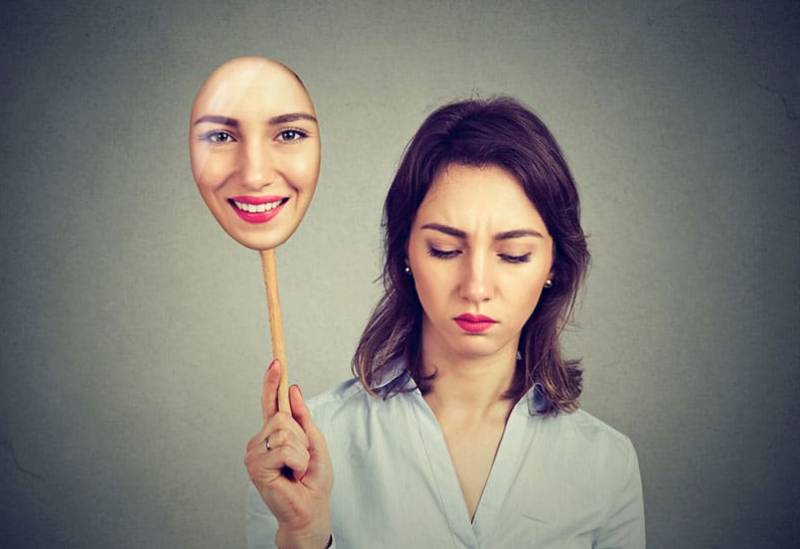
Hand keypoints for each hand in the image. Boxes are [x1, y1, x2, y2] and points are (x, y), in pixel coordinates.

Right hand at [244, 360, 332, 547]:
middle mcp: (260, 440)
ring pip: (284, 431)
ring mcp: (254, 453)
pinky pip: (285, 448)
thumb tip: (292, 389)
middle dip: (301, 437)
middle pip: (282, 416)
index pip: (270, 403)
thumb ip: (302, 418)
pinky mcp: (255, 466)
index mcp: (273, 433)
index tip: (275, 360)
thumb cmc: (312, 481)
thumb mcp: (315, 443)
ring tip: (297, 469)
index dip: (271, 381)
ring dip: (301, 452)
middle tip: (301, 461)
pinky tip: (292, 475)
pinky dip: (298, 462)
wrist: (310, 510)